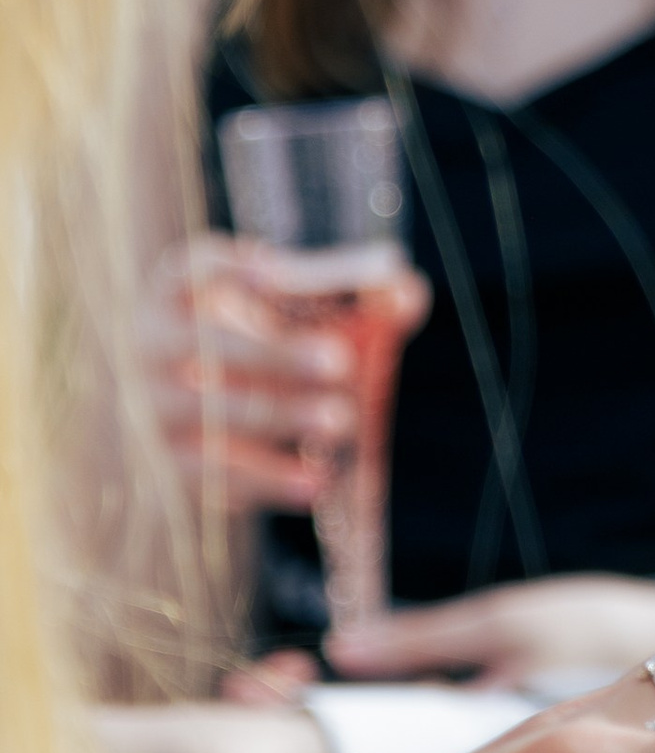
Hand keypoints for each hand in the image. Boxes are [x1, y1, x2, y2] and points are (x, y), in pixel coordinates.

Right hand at [141, 238, 430, 513]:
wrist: (178, 420)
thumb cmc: (243, 342)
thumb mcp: (278, 308)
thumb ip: (339, 291)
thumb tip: (404, 291)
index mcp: (176, 291)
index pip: (192, 270)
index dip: (229, 270)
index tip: (275, 272)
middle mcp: (152, 343)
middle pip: (211, 345)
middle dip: (277, 354)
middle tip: (340, 361)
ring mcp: (152, 407)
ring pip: (215, 414)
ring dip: (280, 416)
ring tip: (340, 420)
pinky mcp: (165, 464)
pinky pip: (214, 474)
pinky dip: (268, 479)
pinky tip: (316, 481)